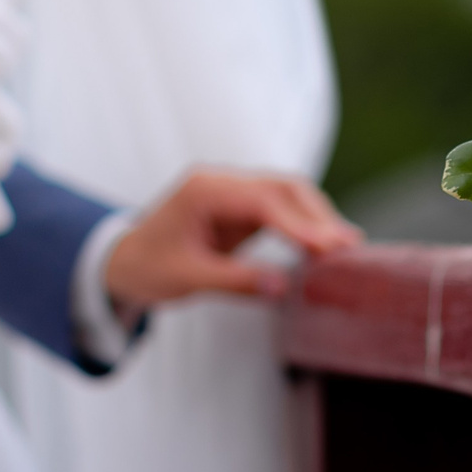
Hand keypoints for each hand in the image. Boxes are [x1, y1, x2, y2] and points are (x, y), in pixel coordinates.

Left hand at [103, 169, 360, 314]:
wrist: (122, 261)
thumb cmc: (147, 267)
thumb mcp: (187, 278)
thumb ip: (235, 281)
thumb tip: (283, 288)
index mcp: (204, 191)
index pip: (265, 202)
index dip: (302, 225)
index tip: (331, 246)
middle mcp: (221, 183)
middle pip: (282, 188)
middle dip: (318, 215)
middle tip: (349, 247)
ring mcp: (231, 193)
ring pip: (286, 194)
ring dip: (315, 217)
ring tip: (345, 247)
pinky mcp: (239, 208)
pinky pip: (279, 209)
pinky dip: (303, 224)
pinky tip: (323, 245)